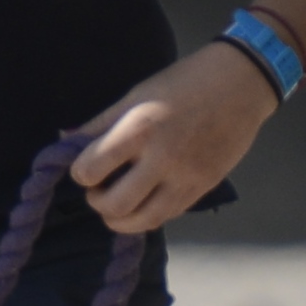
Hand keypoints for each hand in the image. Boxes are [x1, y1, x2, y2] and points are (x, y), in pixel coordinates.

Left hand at [69, 44, 279, 233]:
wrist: (240, 85)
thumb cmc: (182, 83)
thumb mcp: (135, 95)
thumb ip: (99, 123)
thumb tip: (65, 139)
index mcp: (139, 130)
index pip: (89, 170)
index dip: (80, 171)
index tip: (85, 165)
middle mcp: (162, 159)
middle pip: (113, 206)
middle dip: (97, 201)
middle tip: (98, 188)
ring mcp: (185, 178)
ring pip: (142, 222)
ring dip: (120, 218)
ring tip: (117, 201)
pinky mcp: (203, 188)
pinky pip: (167, 216)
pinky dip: (148, 213)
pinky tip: (144, 198)